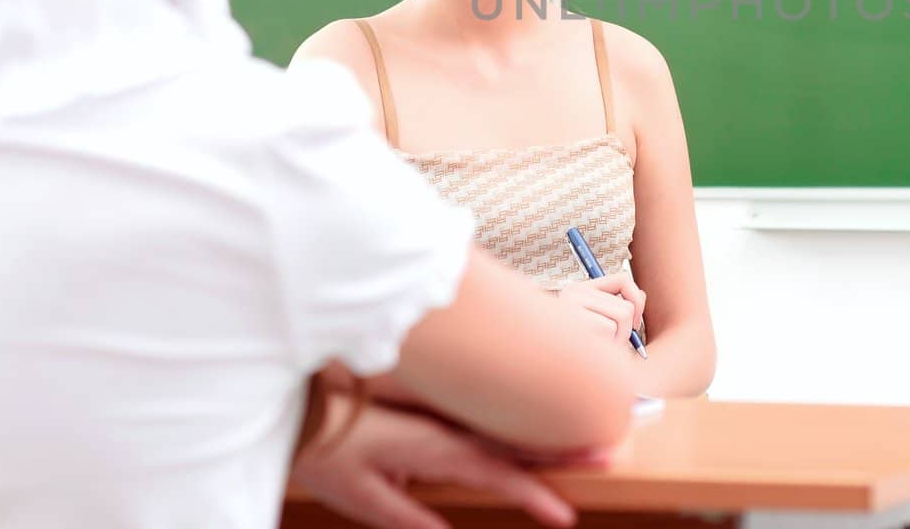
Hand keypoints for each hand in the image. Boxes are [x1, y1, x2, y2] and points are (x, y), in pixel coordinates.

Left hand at [292, 397, 582, 528]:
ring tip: (592, 433)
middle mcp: (448, 422)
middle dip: (566, 445)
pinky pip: (491, 406)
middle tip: (611, 452)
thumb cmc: (321, 444)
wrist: (299, 393)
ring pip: (510, 418)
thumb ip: (407, 518)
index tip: (566, 514)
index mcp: (434, 447)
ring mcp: (446, 406)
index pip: (498, 470)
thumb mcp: (358, 495)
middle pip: (519, 435)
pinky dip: (523, 413)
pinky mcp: (438, 399)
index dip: (534, 492)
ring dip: (552, 426)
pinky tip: (545, 411)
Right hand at [556, 272, 646, 345]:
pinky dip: (606, 345)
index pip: (623, 279)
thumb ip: (615, 307)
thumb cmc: (574, 353)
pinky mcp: (574, 319)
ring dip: (618, 340)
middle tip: (612, 345)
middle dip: (627, 331)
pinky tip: (592, 354)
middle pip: (626, 306)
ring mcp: (572, 305)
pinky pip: (609, 328)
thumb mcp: (595, 325)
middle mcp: (573, 293)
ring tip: (600, 352)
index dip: (637, 299)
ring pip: (622, 315)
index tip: (634, 322)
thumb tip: (640, 296)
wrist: (541, 370)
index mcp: (578, 290)